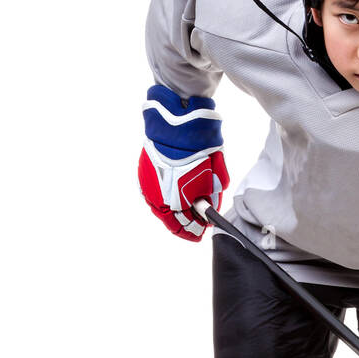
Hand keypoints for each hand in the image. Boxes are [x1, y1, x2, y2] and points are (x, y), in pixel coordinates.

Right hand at [139, 85, 228, 241]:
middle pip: (171, 219)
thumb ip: (210, 201)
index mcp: (174, 204)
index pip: (185, 228)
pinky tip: (173, 193)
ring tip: (184, 208)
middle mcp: (157, 199)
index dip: (195, 231)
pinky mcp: (144, 173)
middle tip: (195, 222)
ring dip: (173, 209)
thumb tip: (208, 210)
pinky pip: (154, 192)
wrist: (178, 126)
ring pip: (160, 206)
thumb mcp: (213, 181)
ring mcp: (148, 186)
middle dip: (184, 221)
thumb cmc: (199, 153)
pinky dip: (164, 196)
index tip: (201, 231)